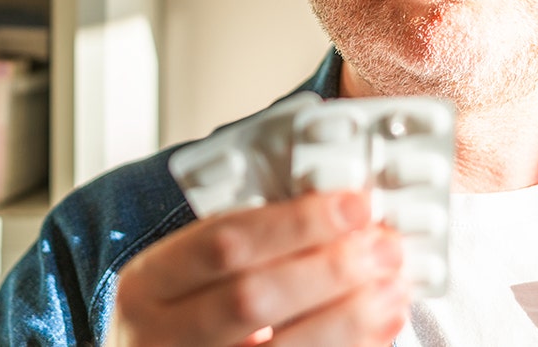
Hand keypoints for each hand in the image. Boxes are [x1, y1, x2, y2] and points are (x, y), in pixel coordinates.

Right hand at [107, 190, 408, 345]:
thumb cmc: (179, 314)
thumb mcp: (185, 272)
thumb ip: (244, 242)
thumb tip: (335, 213)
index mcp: (146, 285)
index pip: (222, 243)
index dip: (295, 223)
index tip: (351, 205)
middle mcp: (161, 336)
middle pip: (252, 298)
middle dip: (328, 268)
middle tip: (381, 246)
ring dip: (350, 314)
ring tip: (392, 284)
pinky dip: (351, 346)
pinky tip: (380, 322)